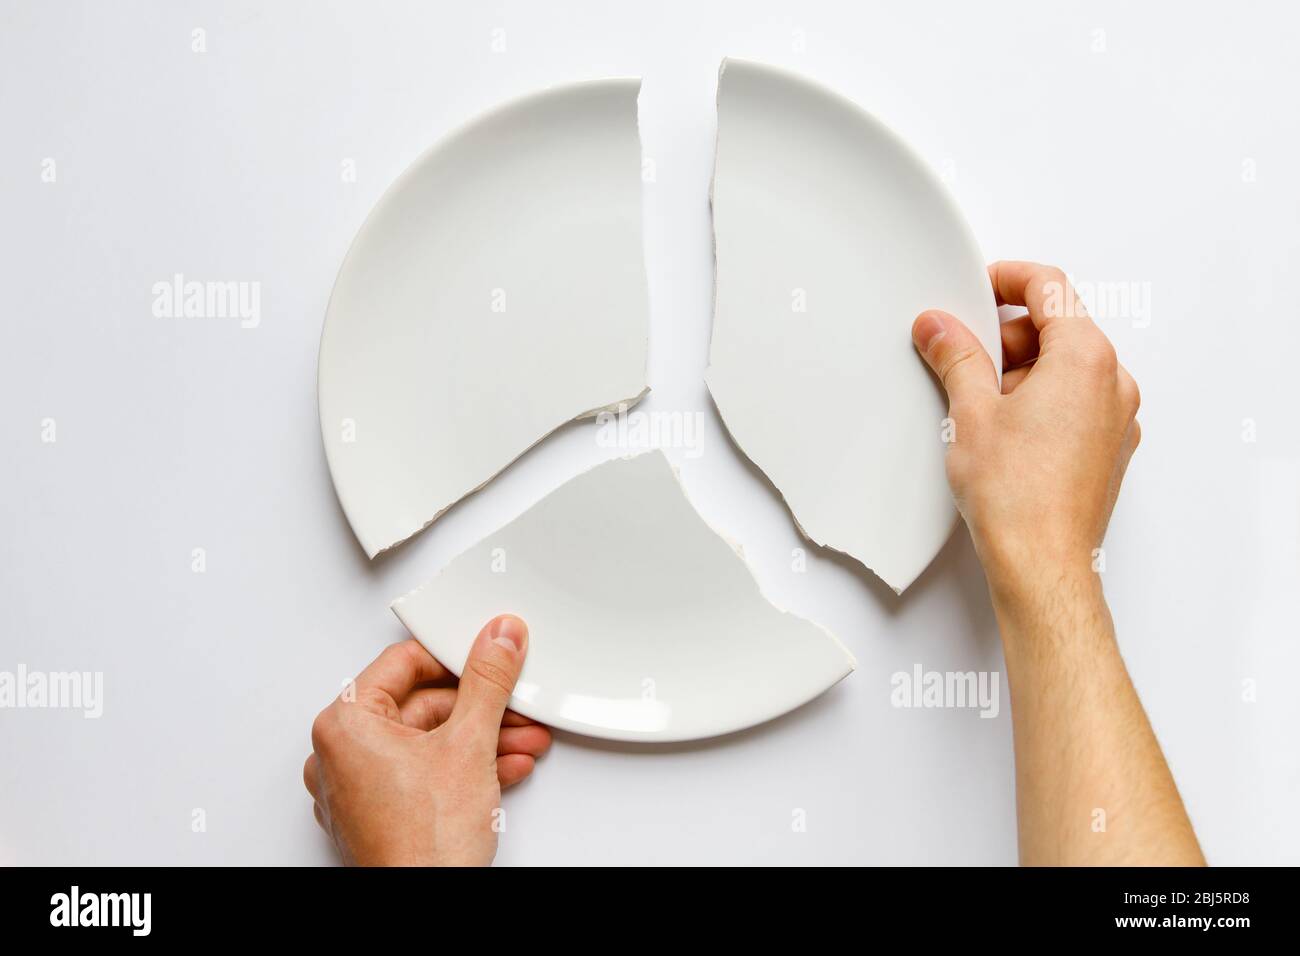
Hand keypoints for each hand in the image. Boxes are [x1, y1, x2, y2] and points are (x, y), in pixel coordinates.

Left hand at [304, 615, 550, 865]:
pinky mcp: (378, 816)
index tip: (486, 654)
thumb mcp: (469, 743)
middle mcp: (339, 756)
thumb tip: (498, 641)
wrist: (428, 909)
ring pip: (426, 744)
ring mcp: (356, 791)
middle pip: (419, 707)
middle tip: (514, 703)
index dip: (454, 657)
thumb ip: (487, 682)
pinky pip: (421, 775)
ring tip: (520, 740)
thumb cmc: (424, 845)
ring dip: (480, 740)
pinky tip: (501, 768)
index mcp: (343, 725)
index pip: (403, 664)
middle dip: (478, 710)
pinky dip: (461, 769)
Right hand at [912, 261, 1140, 603]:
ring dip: (1021, 373)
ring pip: (1065, 368)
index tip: (979, 287)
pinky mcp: (1108, 449)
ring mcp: (1117, 419)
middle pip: (1057, 328)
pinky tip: (1002, 434)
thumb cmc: (1018, 497)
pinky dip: (1040, 402)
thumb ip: (956, 356)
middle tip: (962, 358)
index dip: (1007, 279)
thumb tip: (940, 327)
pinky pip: (1074, 403)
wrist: (1042, 564)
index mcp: (1086, 358)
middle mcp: (1113, 382)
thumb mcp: (970, 411)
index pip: (1050, 287)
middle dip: (1006, 336)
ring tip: (979, 409)